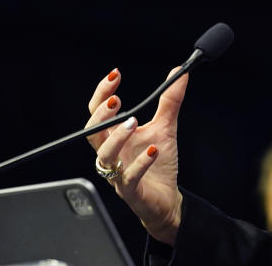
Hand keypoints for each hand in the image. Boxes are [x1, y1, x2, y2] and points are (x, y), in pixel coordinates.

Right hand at [85, 67, 187, 244]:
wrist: (166, 198)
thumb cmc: (158, 163)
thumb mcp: (165, 127)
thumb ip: (170, 101)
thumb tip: (179, 73)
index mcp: (115, 137)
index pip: (98, 113)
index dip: (102, 94)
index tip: (115, 75)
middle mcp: (112, 154)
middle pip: (92, 133)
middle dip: (100, 116)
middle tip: (116, 101)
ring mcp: (118, 173)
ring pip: (105, 156)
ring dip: (117, 138)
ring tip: (132, 122)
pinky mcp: (131, 191)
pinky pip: (129, 178)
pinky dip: (140, 164)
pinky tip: (154, 150)